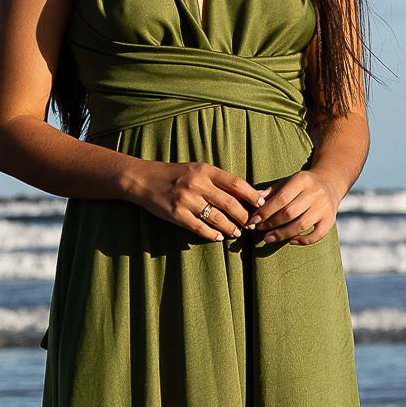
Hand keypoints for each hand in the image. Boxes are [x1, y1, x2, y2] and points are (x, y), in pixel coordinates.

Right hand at [131, 160, 262, 241]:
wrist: (144, 179)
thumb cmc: (175, 174)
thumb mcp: (197, 169)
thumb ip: (217, 179)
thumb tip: (244, 194)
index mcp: (205, 170)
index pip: (235, 183)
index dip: (251, 195)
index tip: (261, 204)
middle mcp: (197, 184)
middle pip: (230, 203)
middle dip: (244, 216)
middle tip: (251, 224)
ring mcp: (186, 200)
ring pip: (217, 218)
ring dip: (231, 227)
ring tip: (237, 232)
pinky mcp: (176, 215)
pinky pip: (200, 228)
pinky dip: (212, 234)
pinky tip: (219, 237)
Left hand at [247, 169, 339, 245]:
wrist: (329, 183)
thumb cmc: (301, 185)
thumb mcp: (287, 182)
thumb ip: (271, 192)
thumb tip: (254, 201)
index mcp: (303, 180)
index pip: (281, 198)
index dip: (266, 211)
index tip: (253, 220)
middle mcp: (315, 193)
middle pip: (290, 212)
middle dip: (272, 223)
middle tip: (260, 229)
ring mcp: (324, 207)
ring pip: (301, 225)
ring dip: (282, 234)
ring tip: (268, 238)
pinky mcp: (330, 219)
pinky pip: (317, 235)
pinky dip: (303, 240)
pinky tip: (290, 240)